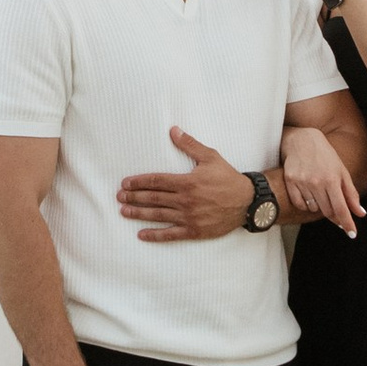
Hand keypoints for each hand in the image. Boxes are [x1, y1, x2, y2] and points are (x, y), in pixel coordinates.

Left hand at [117, 129, 254, 243]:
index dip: (139, 182)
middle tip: (119, 197)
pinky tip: (141, 234)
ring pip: (158, 215)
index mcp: (187, 182)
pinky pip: (171, 234)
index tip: (125, 183)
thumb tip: (173, 130)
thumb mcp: (210, 157)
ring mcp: (188, 217)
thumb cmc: (228, 178)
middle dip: (134, 197)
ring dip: (139, 214)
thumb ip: (189, 145)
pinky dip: (155, 235)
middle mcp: (185, 200)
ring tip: (124, 212)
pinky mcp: (194, 230)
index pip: (156, 181)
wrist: (247, 202)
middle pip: (153, 198)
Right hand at [279, 123, 362, 233]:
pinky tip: (308, 193)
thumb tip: (361, 213)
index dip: (347, 223)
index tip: (352, 234)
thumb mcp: (342, 172)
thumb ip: (351, 194)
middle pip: (327, 211)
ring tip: (319, 190)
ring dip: (319, 206)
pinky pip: (299, 204)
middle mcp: (316, 182)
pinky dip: (305, 204)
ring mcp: (302, 183)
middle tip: (335, 207)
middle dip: (334, 214)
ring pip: (313, 209)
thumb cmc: (326, 156)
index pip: (341, 208)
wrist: (302, 140)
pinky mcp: (290, 182)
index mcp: (332, 179)